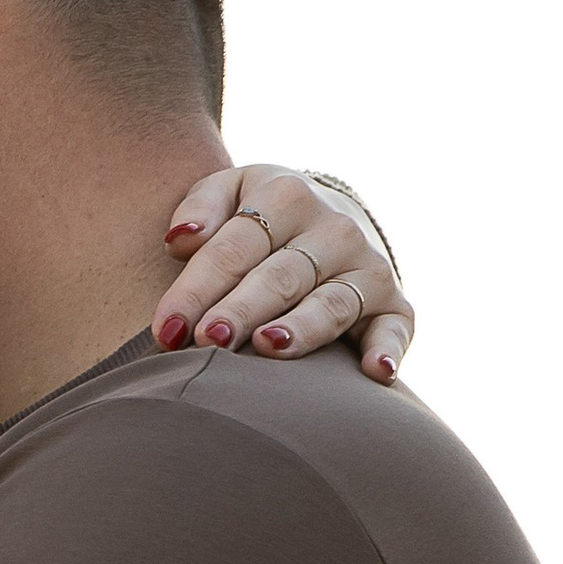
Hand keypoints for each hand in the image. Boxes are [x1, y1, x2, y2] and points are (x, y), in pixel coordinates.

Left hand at [154, 165, 412, 382]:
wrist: (330, 216)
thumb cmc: (258, 215)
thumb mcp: (229, 191)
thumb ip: (200, 207)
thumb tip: (179, 239)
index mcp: (285, 197)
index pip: (232, 249)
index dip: (196, 290)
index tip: (166, 329)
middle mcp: (333, 229)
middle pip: (278, 277)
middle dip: (242, 310)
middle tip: (208, 340)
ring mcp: (366, 267)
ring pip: (330, 303)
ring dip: (302, 328)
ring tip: (269, 348)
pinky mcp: (392, 302)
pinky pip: (396, 327)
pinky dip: (389, 348)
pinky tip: (377, 372)